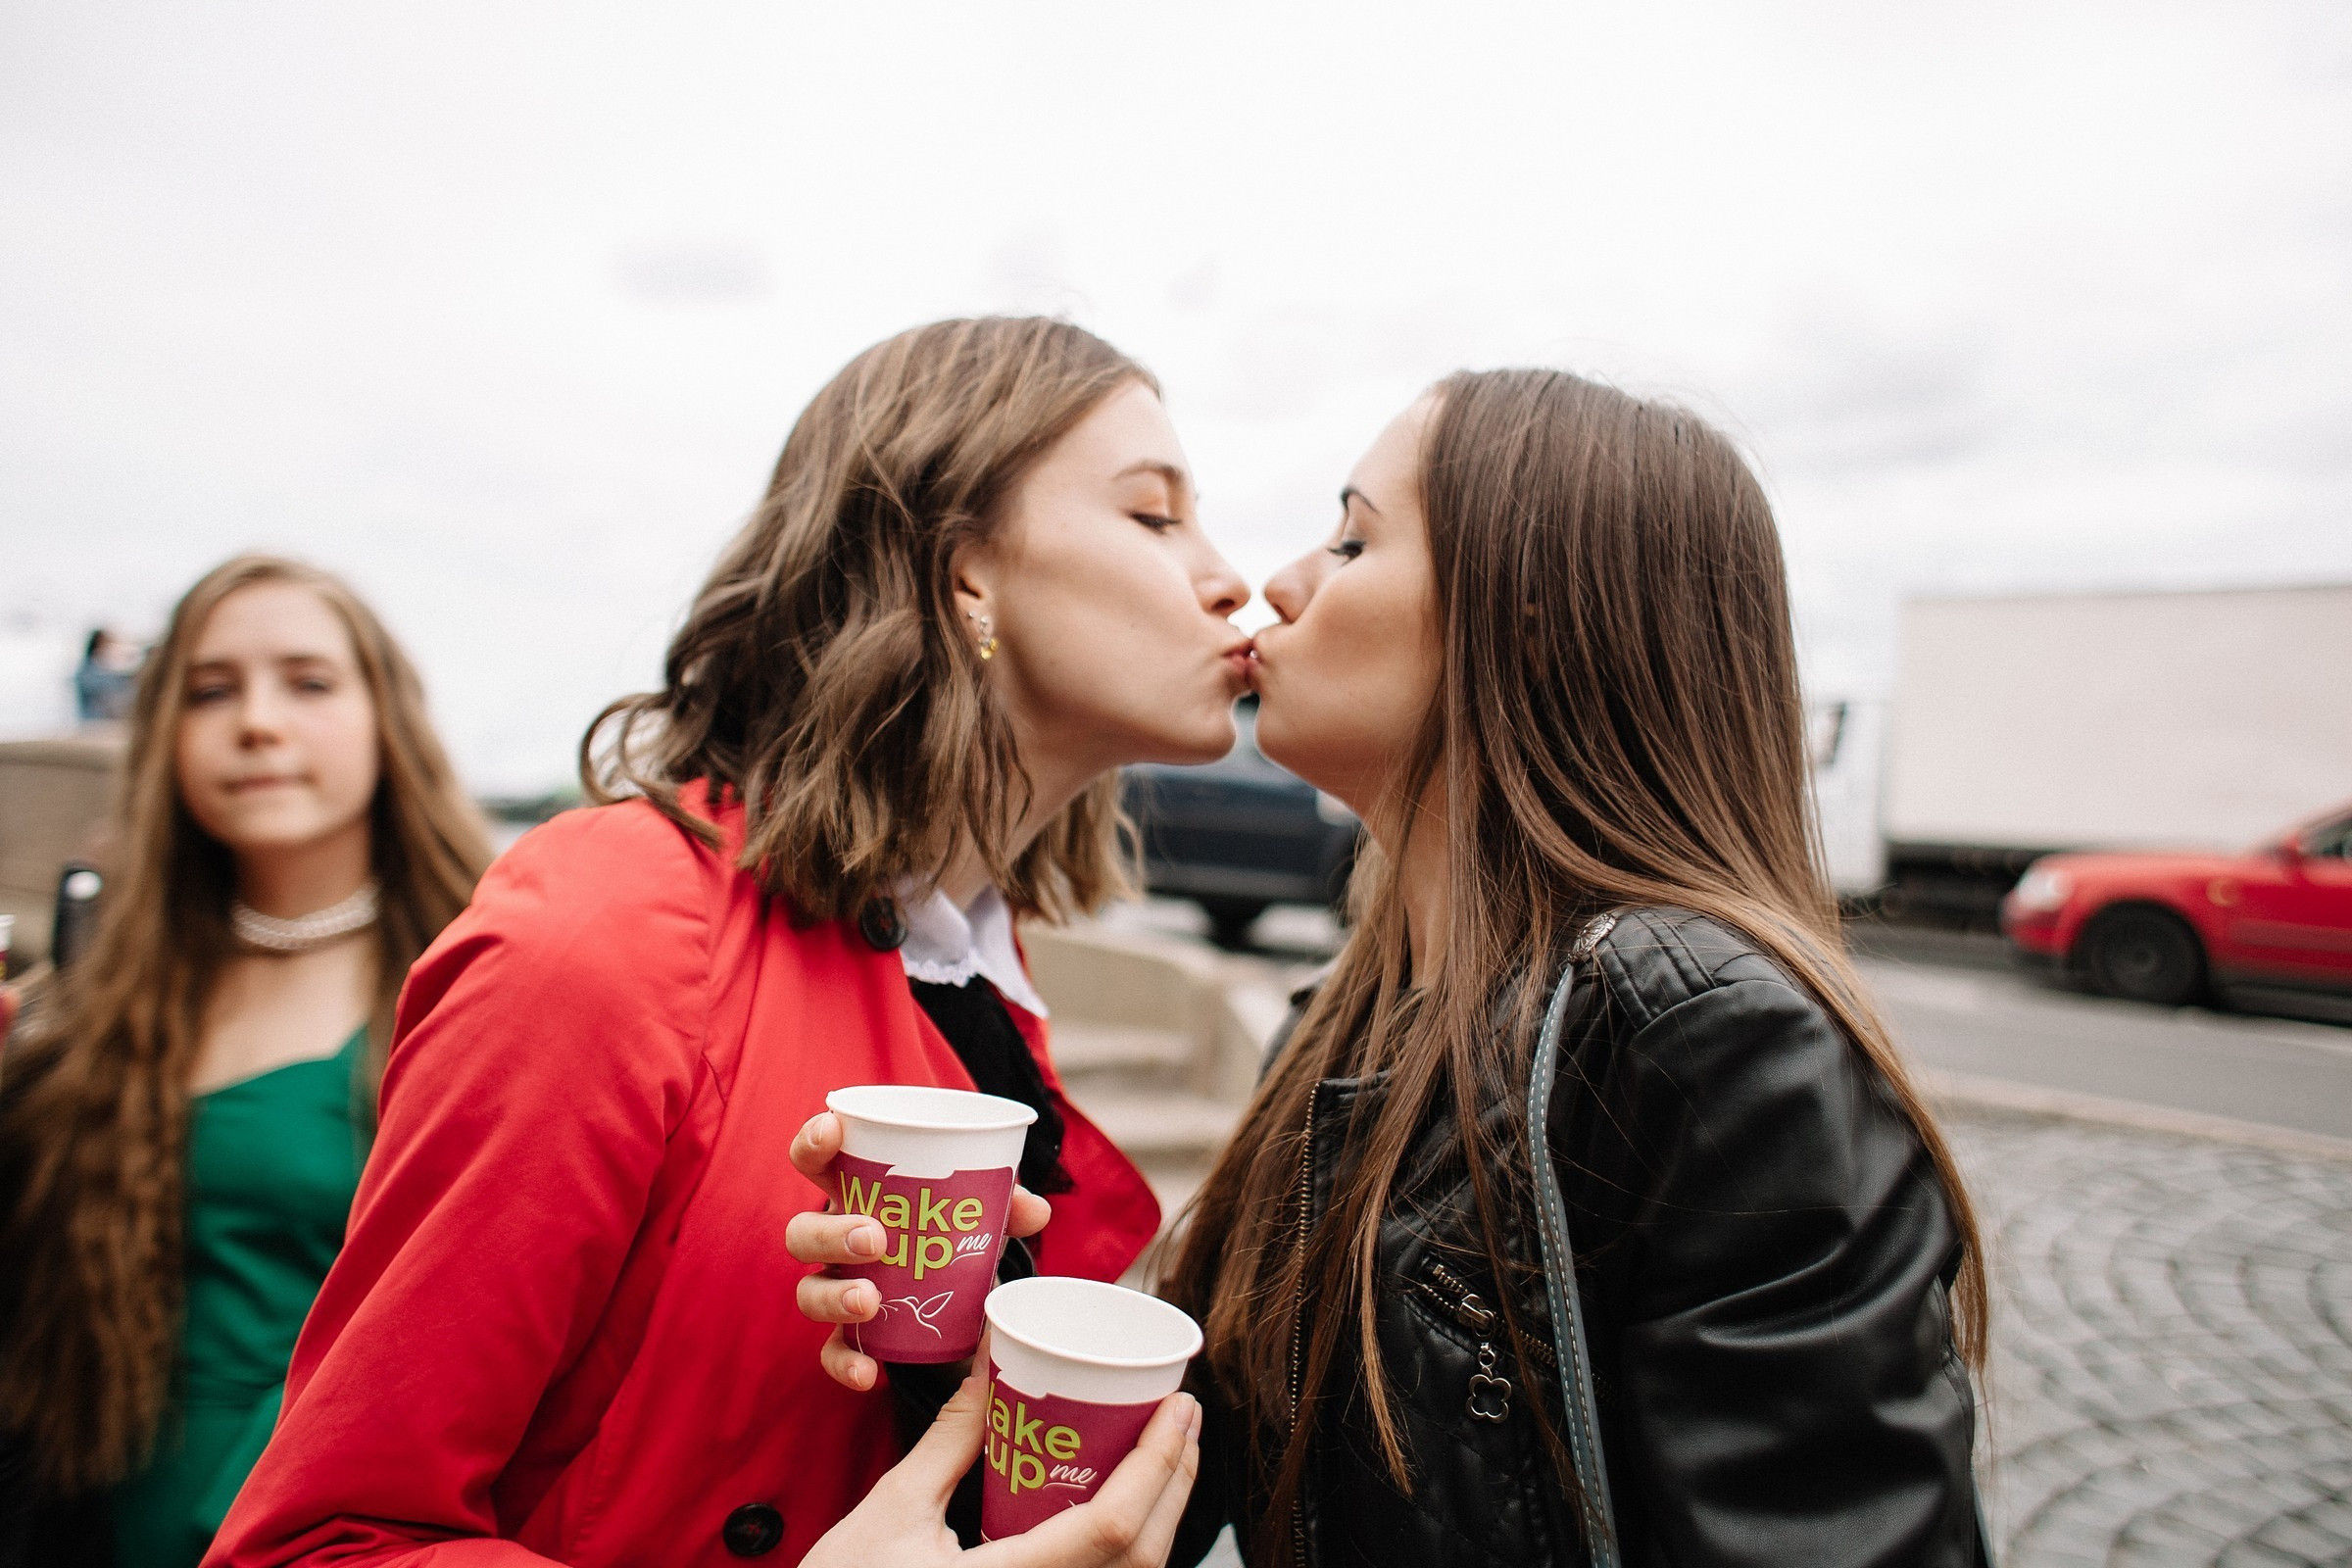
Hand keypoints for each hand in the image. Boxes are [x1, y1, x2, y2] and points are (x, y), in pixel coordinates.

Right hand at [787, 1110, 1052, 1390]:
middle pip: (802, 1232)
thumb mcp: (974, 1214)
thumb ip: (1002, 1205)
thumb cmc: (949, 1234)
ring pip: (808, 1292)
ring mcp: (835, 1290)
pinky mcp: (849, 1337)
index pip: (816, 1161)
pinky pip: (832, 1352)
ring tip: (870, 1301)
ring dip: (834, 1295)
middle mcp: (834, 1241)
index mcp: (856, 1194)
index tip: (832, 1129)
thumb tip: (1034, 1209)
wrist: (954, 1297)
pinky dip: (846, 1363)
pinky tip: (870, 1373)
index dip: (813, 1142)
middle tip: (875, 1237)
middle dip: (830, 1231)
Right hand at [799, 1373, 1200, 1567]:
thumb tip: (989, 1368)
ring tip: (1161, 1447)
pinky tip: (1124, 1499)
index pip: (1114, 1529)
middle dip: (1175, 1477)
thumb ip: (948, 1441)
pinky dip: (1132, 1540)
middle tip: (1180, 1412)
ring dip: (1162, 1509)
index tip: (1179, 1404)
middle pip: (1145, 1556)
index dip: (1158, 1464)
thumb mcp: (892, 1511)